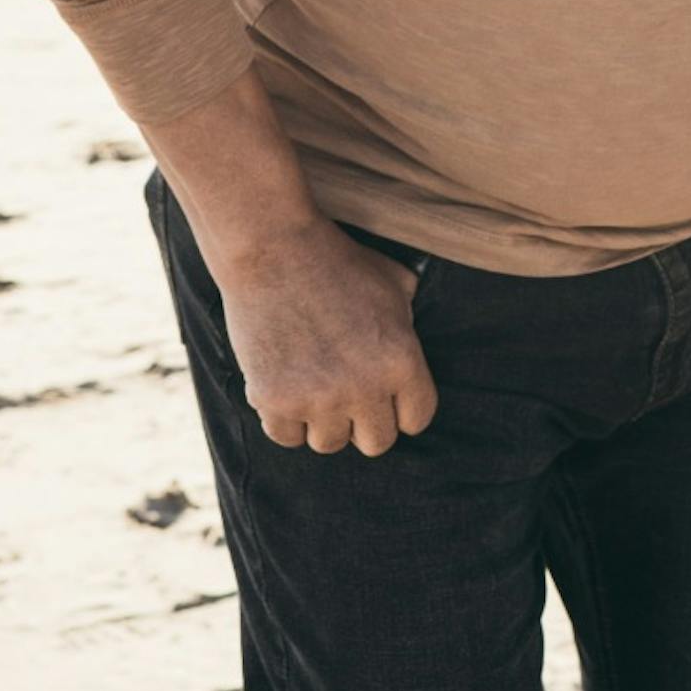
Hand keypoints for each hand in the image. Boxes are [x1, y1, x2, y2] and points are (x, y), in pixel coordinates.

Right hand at [209, 222, 438, 456]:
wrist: (273, 247)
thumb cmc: (336, 260)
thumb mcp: (393, 283)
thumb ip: (408, 322)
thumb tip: (409, 339)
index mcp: (402, 361)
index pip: (417, 419)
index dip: (401, 408)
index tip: (383, 396)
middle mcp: (365, 388)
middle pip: (377, 443)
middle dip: (363, 421)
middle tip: (345, 393)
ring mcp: (318, 398)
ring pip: (329, 443)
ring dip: (322, 420)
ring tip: (311, 383)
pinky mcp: (275, 401)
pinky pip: (286, 437)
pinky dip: (283, 419)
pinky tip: (282, 387)